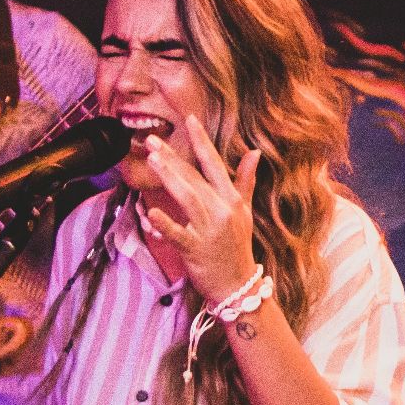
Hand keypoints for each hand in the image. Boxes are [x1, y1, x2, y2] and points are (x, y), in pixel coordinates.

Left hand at [142, 115, 263, 302]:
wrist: (239, 285)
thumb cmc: (237, 247)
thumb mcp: (243, 211)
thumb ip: (245, 180)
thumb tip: (254, 152)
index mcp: (232, 199)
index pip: (215, 164)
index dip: (201, 141)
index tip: (189, 119)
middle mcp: (222, 211)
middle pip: (194, 178)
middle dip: (173, 157)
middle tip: (151, 140)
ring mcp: (209, 230)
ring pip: (187, 198)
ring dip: (169, 177)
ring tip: (152, 159)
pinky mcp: (196, 250)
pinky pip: (178, 234)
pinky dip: (165, 223)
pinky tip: (150, 211)